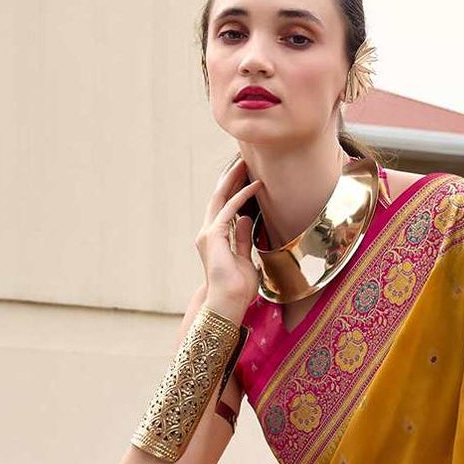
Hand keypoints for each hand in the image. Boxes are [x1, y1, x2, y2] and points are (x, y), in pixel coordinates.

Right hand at [197, 156, 261, 320]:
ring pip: (220, 198)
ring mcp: (209, 233)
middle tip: (244, 161)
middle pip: (219, 198)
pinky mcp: (214, 236)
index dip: (234, 190)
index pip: (225, 208)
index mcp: (215, 239)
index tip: (247, 176)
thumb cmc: (238, 287)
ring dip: (233, 180)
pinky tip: (254, 185)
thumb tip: (247, 220)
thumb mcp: (245, 258)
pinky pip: (229, 210)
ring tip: (245, 164)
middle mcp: (209, 233)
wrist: (228, 302)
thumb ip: (243, 239)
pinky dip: (242, 196)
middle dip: (230, 178)